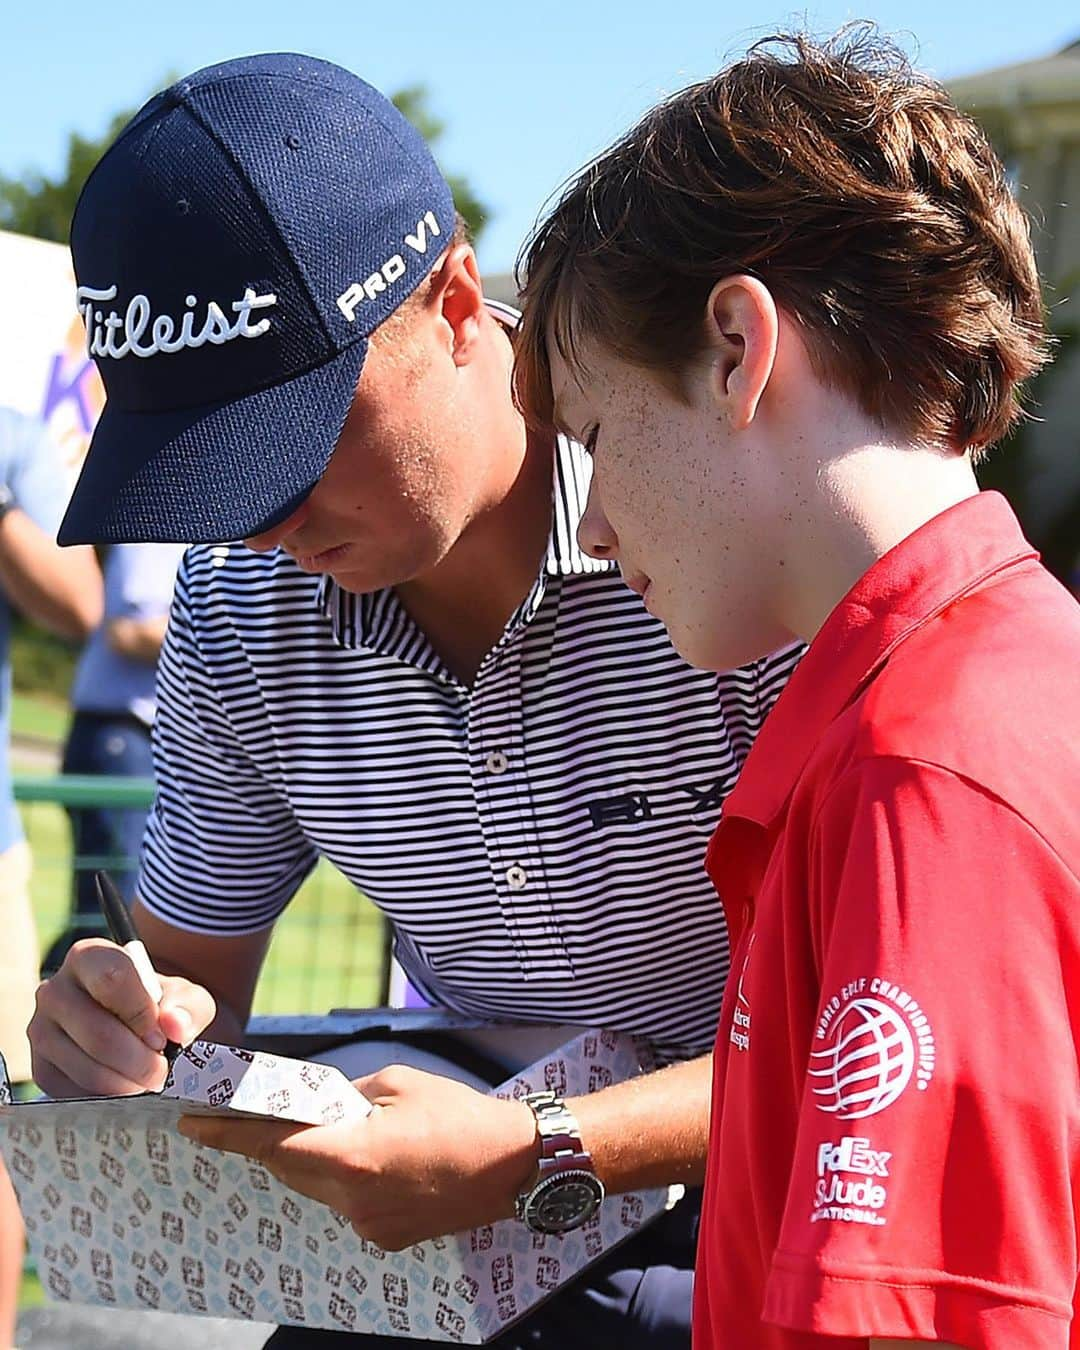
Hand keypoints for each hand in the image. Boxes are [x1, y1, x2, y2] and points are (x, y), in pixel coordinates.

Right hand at [29, 938, 214, 1097]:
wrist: (130, 1024)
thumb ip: (187, 1006)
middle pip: (97, 1032)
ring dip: (125, 1084)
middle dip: (139, 1061)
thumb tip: (176, 1025)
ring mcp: (41, 1030)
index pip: (112, 979)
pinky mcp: (40, 1067)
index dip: (141, 1012)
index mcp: (89, 957)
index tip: (162, 1037)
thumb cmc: (156, 1004)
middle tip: (161, 1072)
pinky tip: (123, 1087)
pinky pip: (73, 1092)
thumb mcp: (183, 996)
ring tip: (145, 1080)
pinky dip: (106, 1098)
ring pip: (86, 1067)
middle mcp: (55, 990)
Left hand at [179, 1065, 538, 1249]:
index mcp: (351, 1157)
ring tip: (327, 1129)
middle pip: (290, 1170)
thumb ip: (348, 1096)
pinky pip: (348, 1204)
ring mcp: (369, 1225)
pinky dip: (346, 1179)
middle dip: (271, 1142)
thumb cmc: (459, 1114)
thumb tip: (321, 1103)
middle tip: (252, 1114)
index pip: (272, 1146)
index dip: (228, 1135)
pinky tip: (372, 1157)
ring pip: (319, 1188)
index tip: (192, 1125)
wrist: (512, 1165)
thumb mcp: (397, 1083)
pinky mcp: (388, 1237)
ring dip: (312, 1160)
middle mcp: (352, 1200)